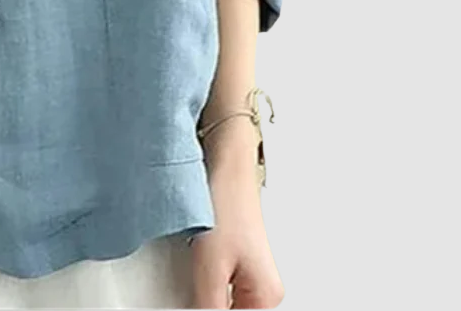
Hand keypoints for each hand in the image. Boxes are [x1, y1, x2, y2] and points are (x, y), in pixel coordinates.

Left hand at [190, 120, 284, 307]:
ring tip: (195, 272)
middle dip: (207, 306)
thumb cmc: (226, 202)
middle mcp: (262, 288)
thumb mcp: (210, 266)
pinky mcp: (234, 259)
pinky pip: (219, 286)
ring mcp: (249, 273)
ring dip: (205, 298)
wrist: (223, 163)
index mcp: (266, 297)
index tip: (194, 304)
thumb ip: (208, 306)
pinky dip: (204, 283)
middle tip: (194, 287)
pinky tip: (194, 267)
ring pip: (225, 303)